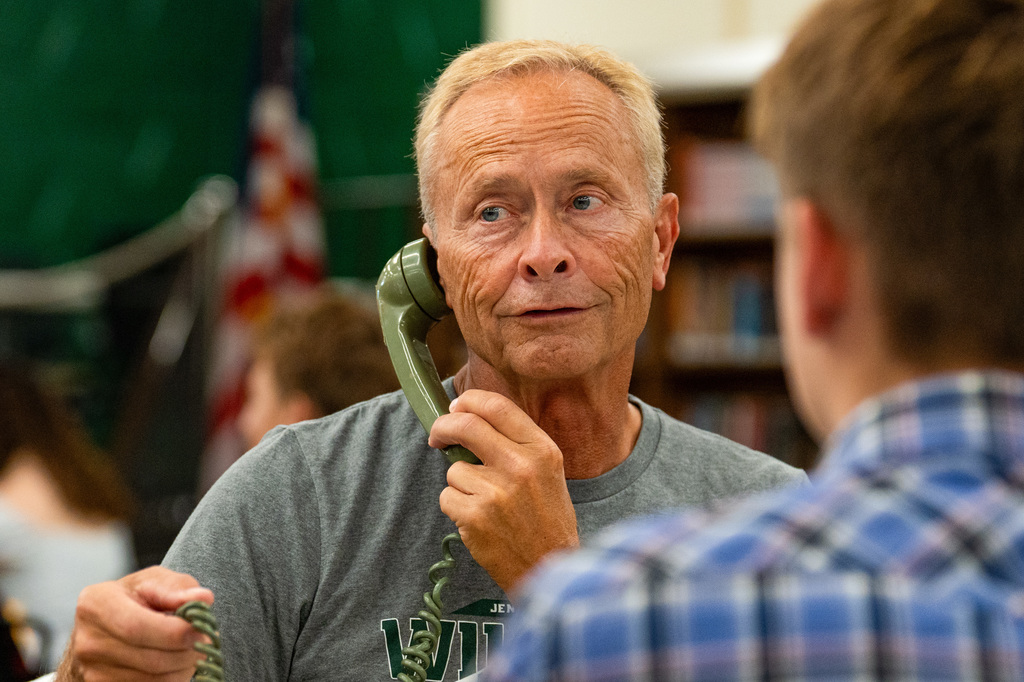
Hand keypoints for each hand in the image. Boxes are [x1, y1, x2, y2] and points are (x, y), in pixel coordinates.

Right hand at [56, 566, 213, 681]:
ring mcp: (92, 670)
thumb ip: (178, 588)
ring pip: (152, 680)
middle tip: (207, 641)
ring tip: (193, 649)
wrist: (107, 624)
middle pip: (149, 659)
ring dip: (184, 668)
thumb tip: (203, 598)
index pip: (137, 627)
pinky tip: (178, 662)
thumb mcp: (154, 580)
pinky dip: (172, 679)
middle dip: (187, 653)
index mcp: (96, 604)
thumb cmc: (135, 597)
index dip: (175, 633)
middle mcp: (88, 641)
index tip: (202, 630)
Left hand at [429, 390, 578, 592]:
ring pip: (454, 469)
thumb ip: (517, 442)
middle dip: (444, 427)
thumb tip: (469, 415)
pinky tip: (479, 521)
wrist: (549, 568)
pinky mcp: (475, 517)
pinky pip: (447, 497)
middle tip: (438, 437)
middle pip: (466, 425)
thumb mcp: (548, 471)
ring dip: (460, 483)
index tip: (456, 408)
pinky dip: (457, 507)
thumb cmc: (547, 518)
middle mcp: (520, 466)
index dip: (469, 401)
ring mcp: (496, 492)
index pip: (497, 406)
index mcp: (542, 450)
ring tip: (486, 504)